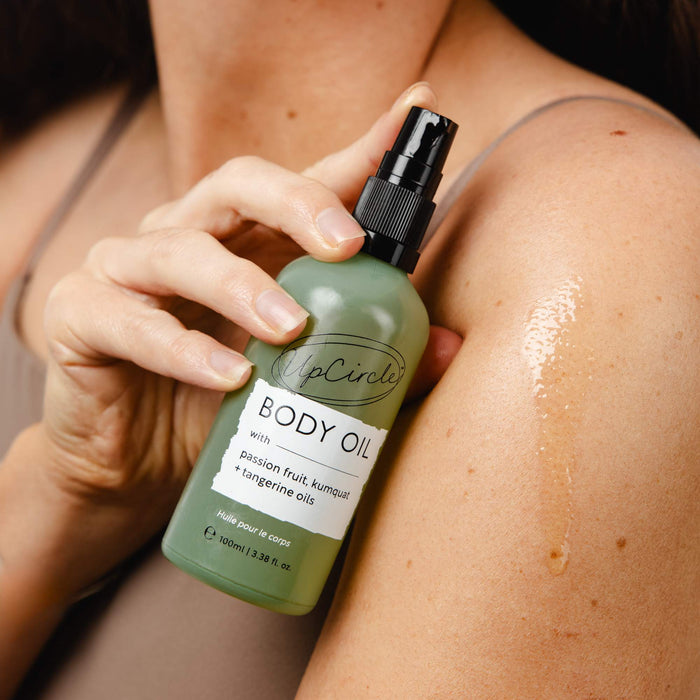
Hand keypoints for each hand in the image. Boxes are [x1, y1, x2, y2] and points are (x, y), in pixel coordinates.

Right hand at [31, 83, 458, 599]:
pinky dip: (180, 347)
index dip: (357, 152)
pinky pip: (126, 320)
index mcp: (243, 245)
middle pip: (235, 186)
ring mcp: (128, 273)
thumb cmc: (222, 411)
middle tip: (347, 245)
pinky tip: (227, 377)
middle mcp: (186, 240)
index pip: (300, 185)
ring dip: (240, 286)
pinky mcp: (81, 318)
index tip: (414, 117)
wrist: (140, 470)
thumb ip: (368, 359)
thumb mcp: (297, 380)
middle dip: (296, 202)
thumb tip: (453, 348)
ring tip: (290, 328)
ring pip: (179, 249)